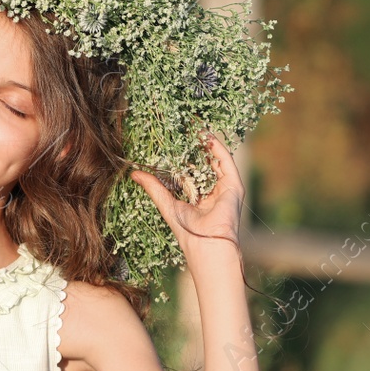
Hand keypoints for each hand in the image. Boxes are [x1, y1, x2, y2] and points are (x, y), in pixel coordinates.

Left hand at [129, 131, 244, 251]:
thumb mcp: (166, 204)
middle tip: (185, 127)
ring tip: (196, 127)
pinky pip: (226, 161)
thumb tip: (135, 174)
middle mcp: (213, 191)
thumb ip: (154, 188)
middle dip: (196, 146)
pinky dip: (218, 147)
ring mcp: (225, 188)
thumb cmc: (187, 230)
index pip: (191, 172)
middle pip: (205, 163)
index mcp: (198, 197)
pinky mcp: (234, 186)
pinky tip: (207, 136)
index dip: (183, 156)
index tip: (174, 140)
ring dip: (207, 143)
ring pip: (216, 159)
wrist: (206, 243)